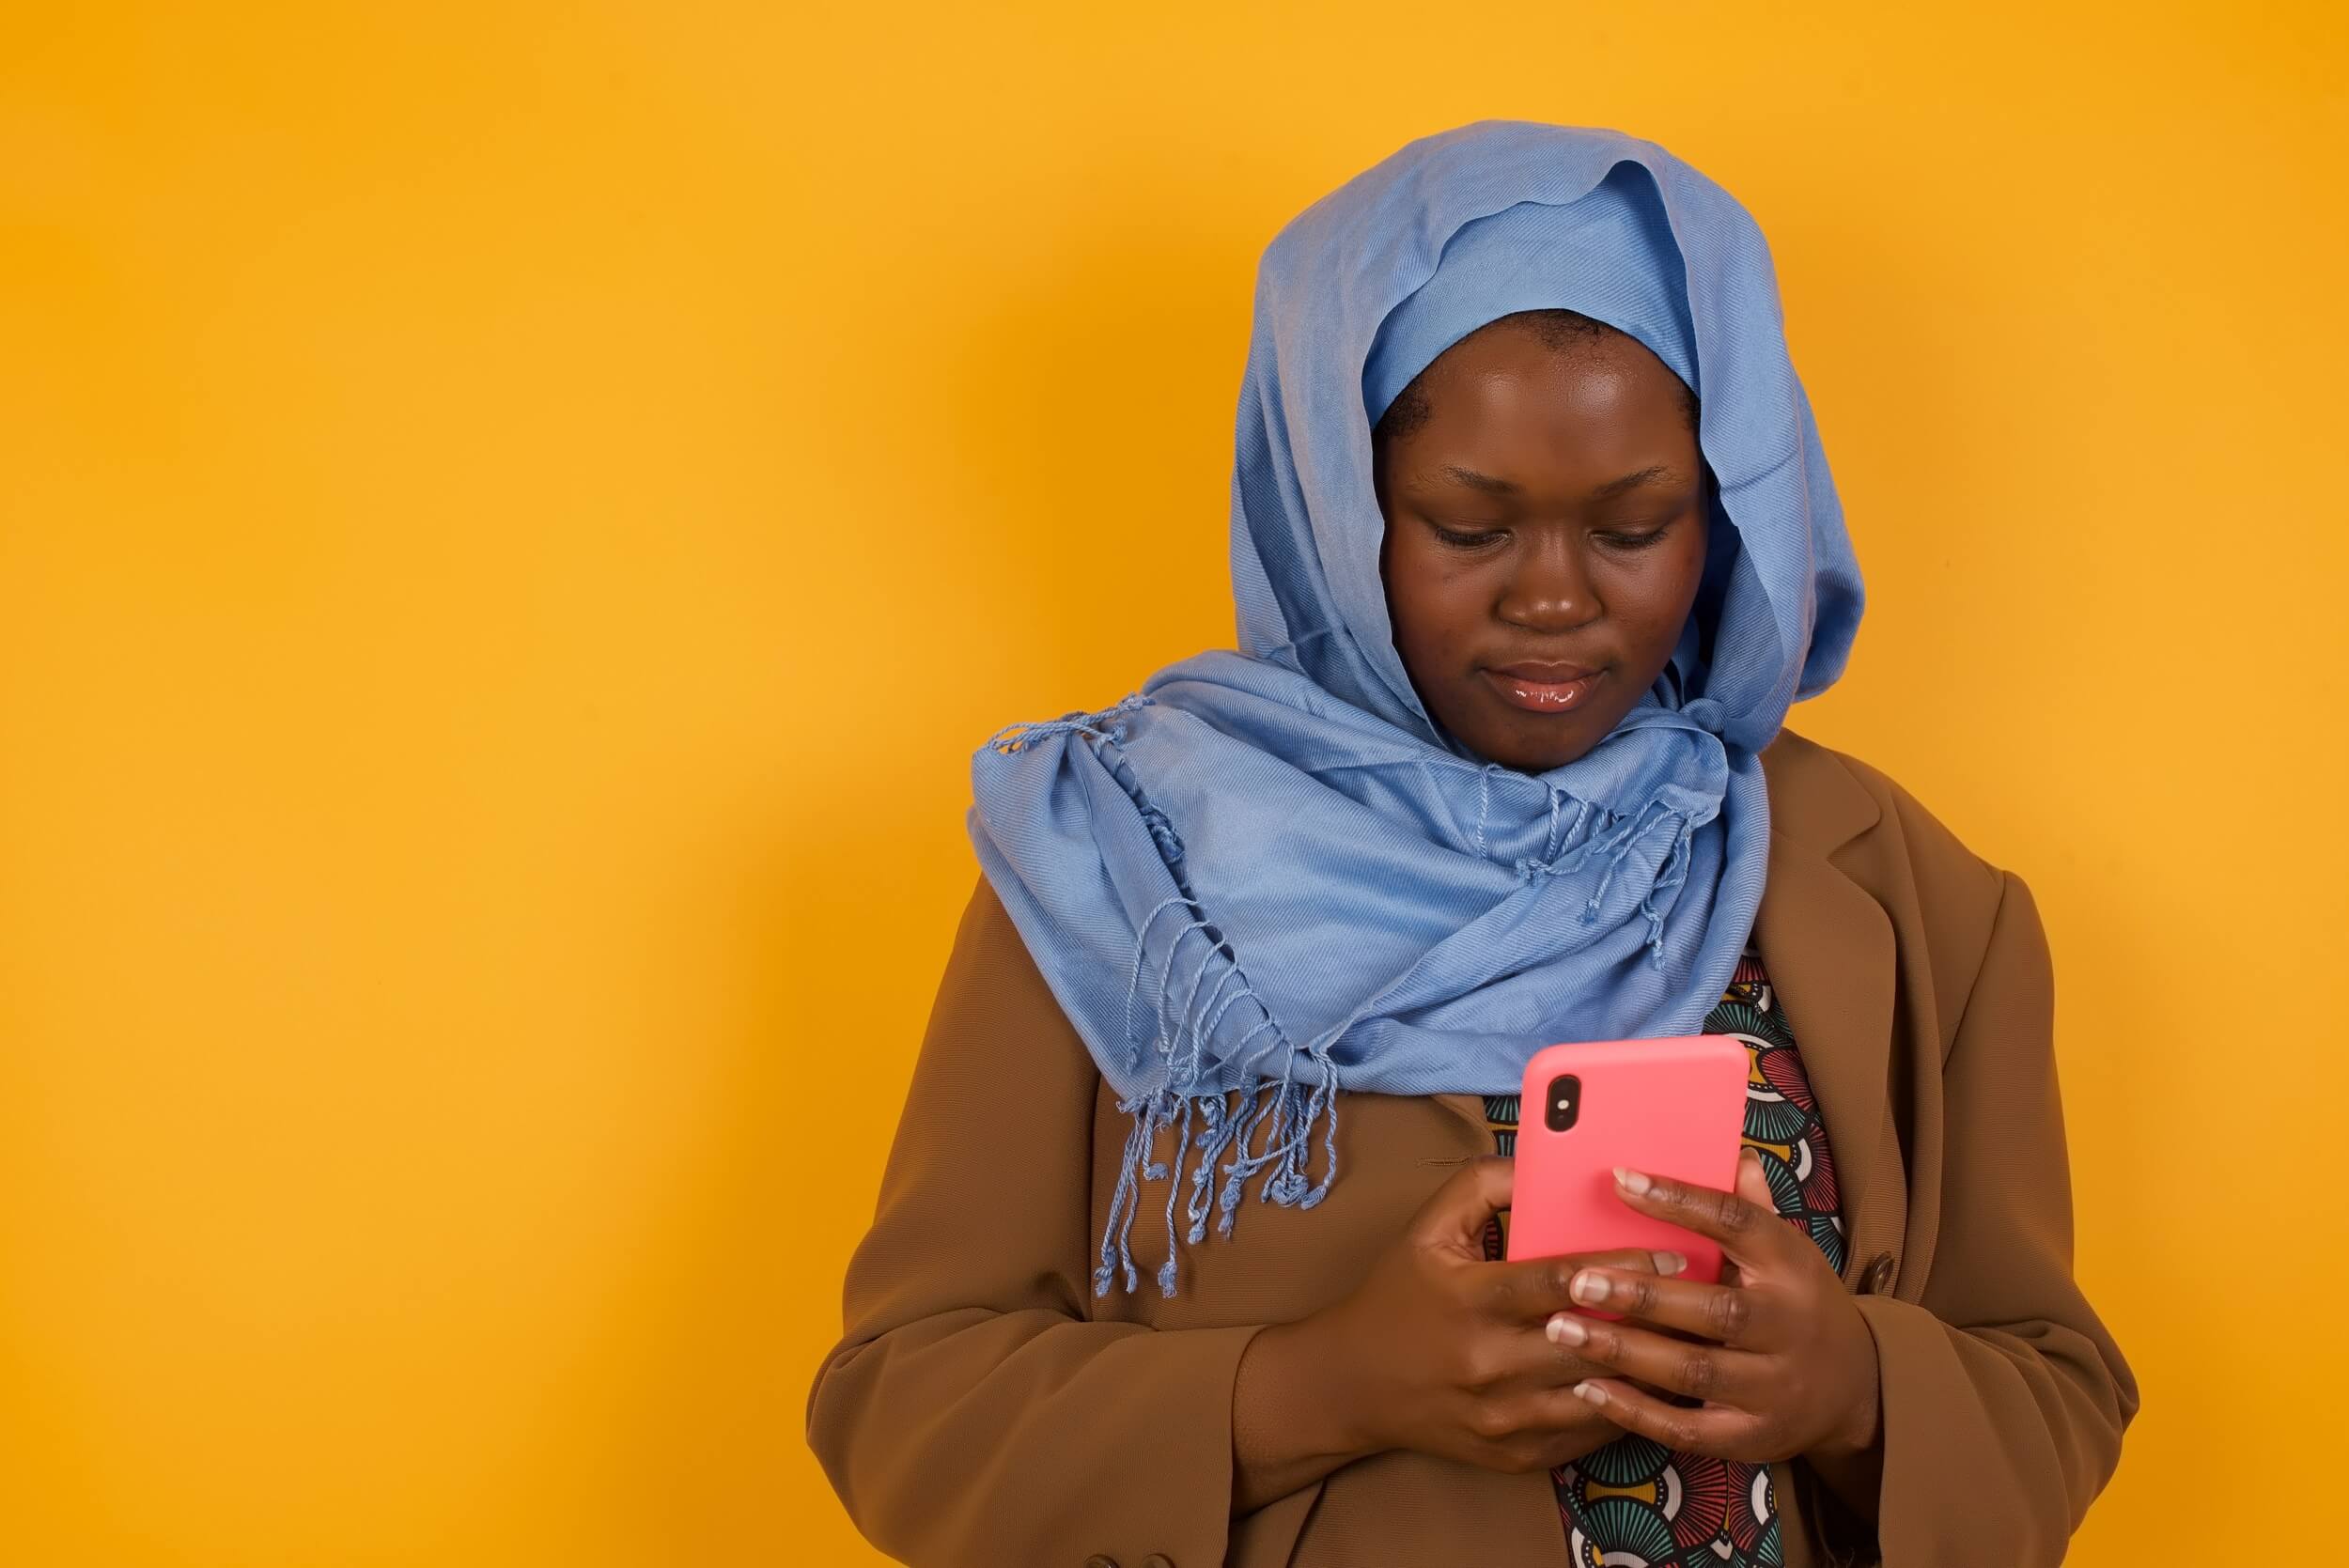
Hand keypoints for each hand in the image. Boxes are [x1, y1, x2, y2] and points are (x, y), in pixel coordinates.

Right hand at [1265, 1155, 1683, 1476]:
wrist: (1353, 1385)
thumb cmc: (1399, 1296)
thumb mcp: (1428, 1228)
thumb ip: (1484, 1186)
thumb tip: (1543, 1161)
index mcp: (1473, 1301)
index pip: (1561, 1280)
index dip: (1622, 1262)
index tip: (1675, 1248)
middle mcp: (1491, 1364)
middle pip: (1594, 1341)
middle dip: (1654, 1316)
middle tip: (1707, 1293)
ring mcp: (1507, 1417)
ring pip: (1602, 1394)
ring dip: (1650, 1367)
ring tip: (1694, 1338)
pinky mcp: (1518, 1456)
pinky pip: (1589, 1435)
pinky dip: (1625, 1407)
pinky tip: (1652, 1381)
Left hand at [1540, 1149, 1881, 1474]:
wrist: (1855, 1389)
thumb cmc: (1796, 1302)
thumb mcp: (1787, 1249)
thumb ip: (1750, 1206)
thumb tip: (1729, 1150)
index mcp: (1791, 1266)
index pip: (1737, 1223)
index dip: (1680, 1200)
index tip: (1620, 1179)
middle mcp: (1787, 1326)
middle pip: (1713, 1308)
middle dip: (1641, 1295)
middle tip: (1578, 1280)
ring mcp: (1772, 1386)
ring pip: (1692, 1370)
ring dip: (1623, 1351)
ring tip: (1561, 1328)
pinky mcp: (1752, 1437)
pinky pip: (1687, 1428)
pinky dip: (1635, 1411)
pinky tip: (1587, 1387)